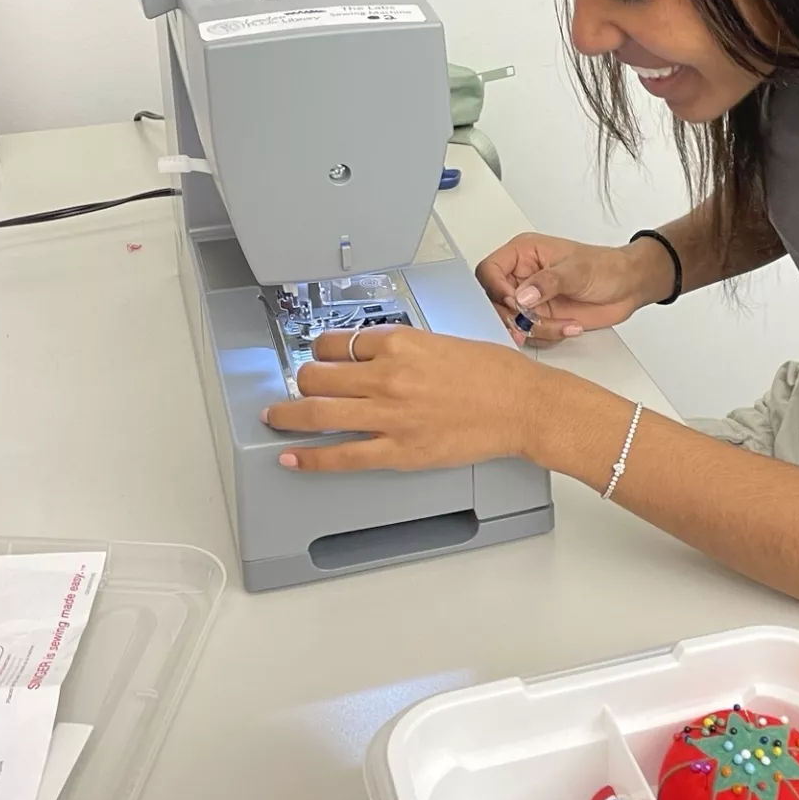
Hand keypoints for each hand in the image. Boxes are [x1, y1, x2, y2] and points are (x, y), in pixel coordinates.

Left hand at [262, 326, 550, 472]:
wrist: (522, 405)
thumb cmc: (495, 373)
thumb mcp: (443, 341)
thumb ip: (405, 349)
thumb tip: (378, 356)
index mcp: (399, 342)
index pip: (339, 342)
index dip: (322, 350)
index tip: (318, 356)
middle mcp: (387, 376)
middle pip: (319, 375)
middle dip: (302, 380)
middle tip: (297, 385)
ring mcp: (389, 415)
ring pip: (318, 412)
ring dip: (288, 414)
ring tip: (276, 416)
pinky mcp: (398, 450)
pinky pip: (341, 456)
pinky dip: (309, 458)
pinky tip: (291, 457)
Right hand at [475, 232, 669, 347]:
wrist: (628, 287)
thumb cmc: (607, 267)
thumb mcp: (577, 270)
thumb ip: (548, 282)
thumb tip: (523, 295)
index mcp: (523, 253)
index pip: (489, 270)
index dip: (496, 289)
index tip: (515, 302)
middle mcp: (522, 276)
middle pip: (494, 301)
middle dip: (514, 317)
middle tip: (532, 322)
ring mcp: (530, 299)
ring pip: (511, 322)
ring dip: (536, 329)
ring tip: (562, 324)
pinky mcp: (541, 317)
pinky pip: (530, 334)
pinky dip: (548, 335)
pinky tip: (569, 325)